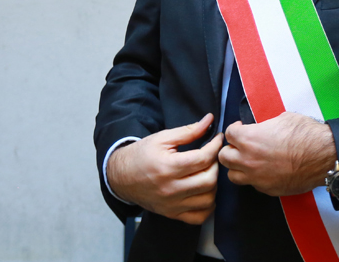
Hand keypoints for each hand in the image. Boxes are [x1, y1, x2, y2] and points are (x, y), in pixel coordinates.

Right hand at [107, 114, 223, 224]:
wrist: (121, 176)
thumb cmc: (141, 155)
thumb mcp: (162, 138)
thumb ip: (188, 131)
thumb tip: (209, 121)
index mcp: (168, 167)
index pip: (203, 159)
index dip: (215, 146)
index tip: (218, 139)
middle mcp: (171, 189)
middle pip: (209, 180)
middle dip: (215, 165)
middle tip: (211, 156)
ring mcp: (172, 204)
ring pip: (207, 200)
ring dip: (214, 185)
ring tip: (207, 172)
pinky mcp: (172, 214)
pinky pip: (198, 217)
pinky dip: (207, 206)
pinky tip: (204, 193)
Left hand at [219, 111, 336, 196]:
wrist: (323, 156)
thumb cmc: (305, 134)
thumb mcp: (282, 119)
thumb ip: (264, 126)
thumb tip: (262, 129)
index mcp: (249, 139)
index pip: (228, 134)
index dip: (235, 129)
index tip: (241, 128)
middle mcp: (248, 160)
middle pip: (224, 157)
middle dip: (231, 149)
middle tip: (241, 146)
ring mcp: (257, 177)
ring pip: (233, 176)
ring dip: (237, 167)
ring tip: (247, 161)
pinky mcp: (267, 189)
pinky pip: (252, 185)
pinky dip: (254, 178)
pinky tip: (264, 171)